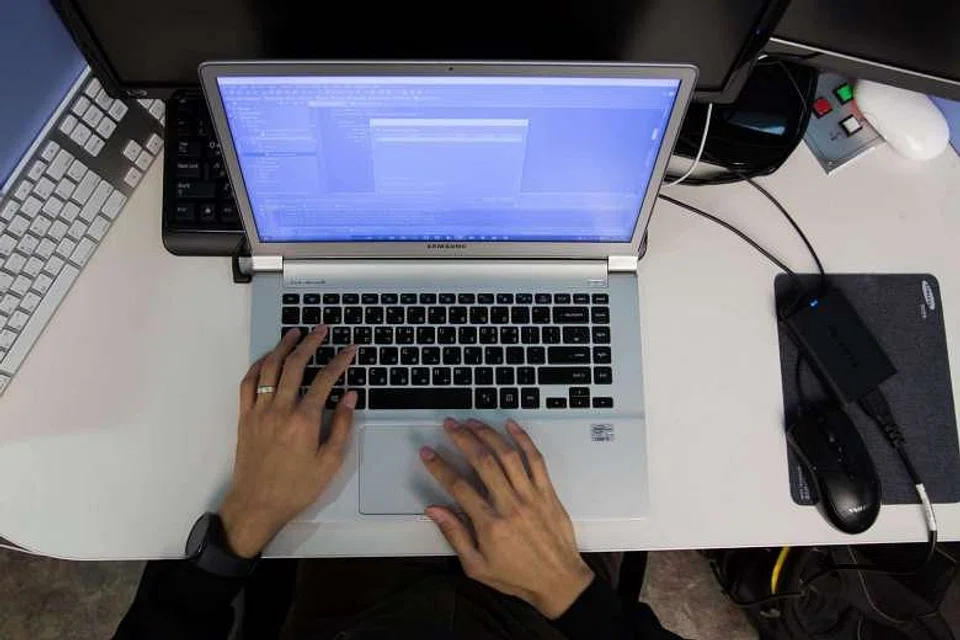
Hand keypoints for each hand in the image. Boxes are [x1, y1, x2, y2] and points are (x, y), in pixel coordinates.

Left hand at [218, 326, 356, 557]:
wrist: (257, 504)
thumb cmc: (297, 487)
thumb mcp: (330, 462)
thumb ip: (341, 426)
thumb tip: (350, 396)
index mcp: (304, 420)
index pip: (325, 380)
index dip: (340, 361)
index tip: (350, 349)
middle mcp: (280, 409)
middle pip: (295, 365)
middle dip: (311, 343)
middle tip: (322, 330)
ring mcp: (259, 411)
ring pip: (270, 368)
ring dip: (283, 347)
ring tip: (295, 333)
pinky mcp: (245, 417)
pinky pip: (249, 383)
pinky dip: (258, 366)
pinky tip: (267, 358)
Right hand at [420, 419, 593, 618]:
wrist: (558, 582)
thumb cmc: (517, 576)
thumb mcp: (477, 566)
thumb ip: (455, 535)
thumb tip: (435, 510)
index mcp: (490, 525)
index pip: (458, 486)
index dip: (439, 466)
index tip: (428, 453)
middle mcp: (510, 505)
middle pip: (482, 462)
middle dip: (463, 439)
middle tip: (450, 425)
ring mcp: (531, 496)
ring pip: (507, 455)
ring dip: (488, 434)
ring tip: (472, 422)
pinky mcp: (547, 492)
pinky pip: (536, 459)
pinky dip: (523, 439)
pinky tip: (511, 426)